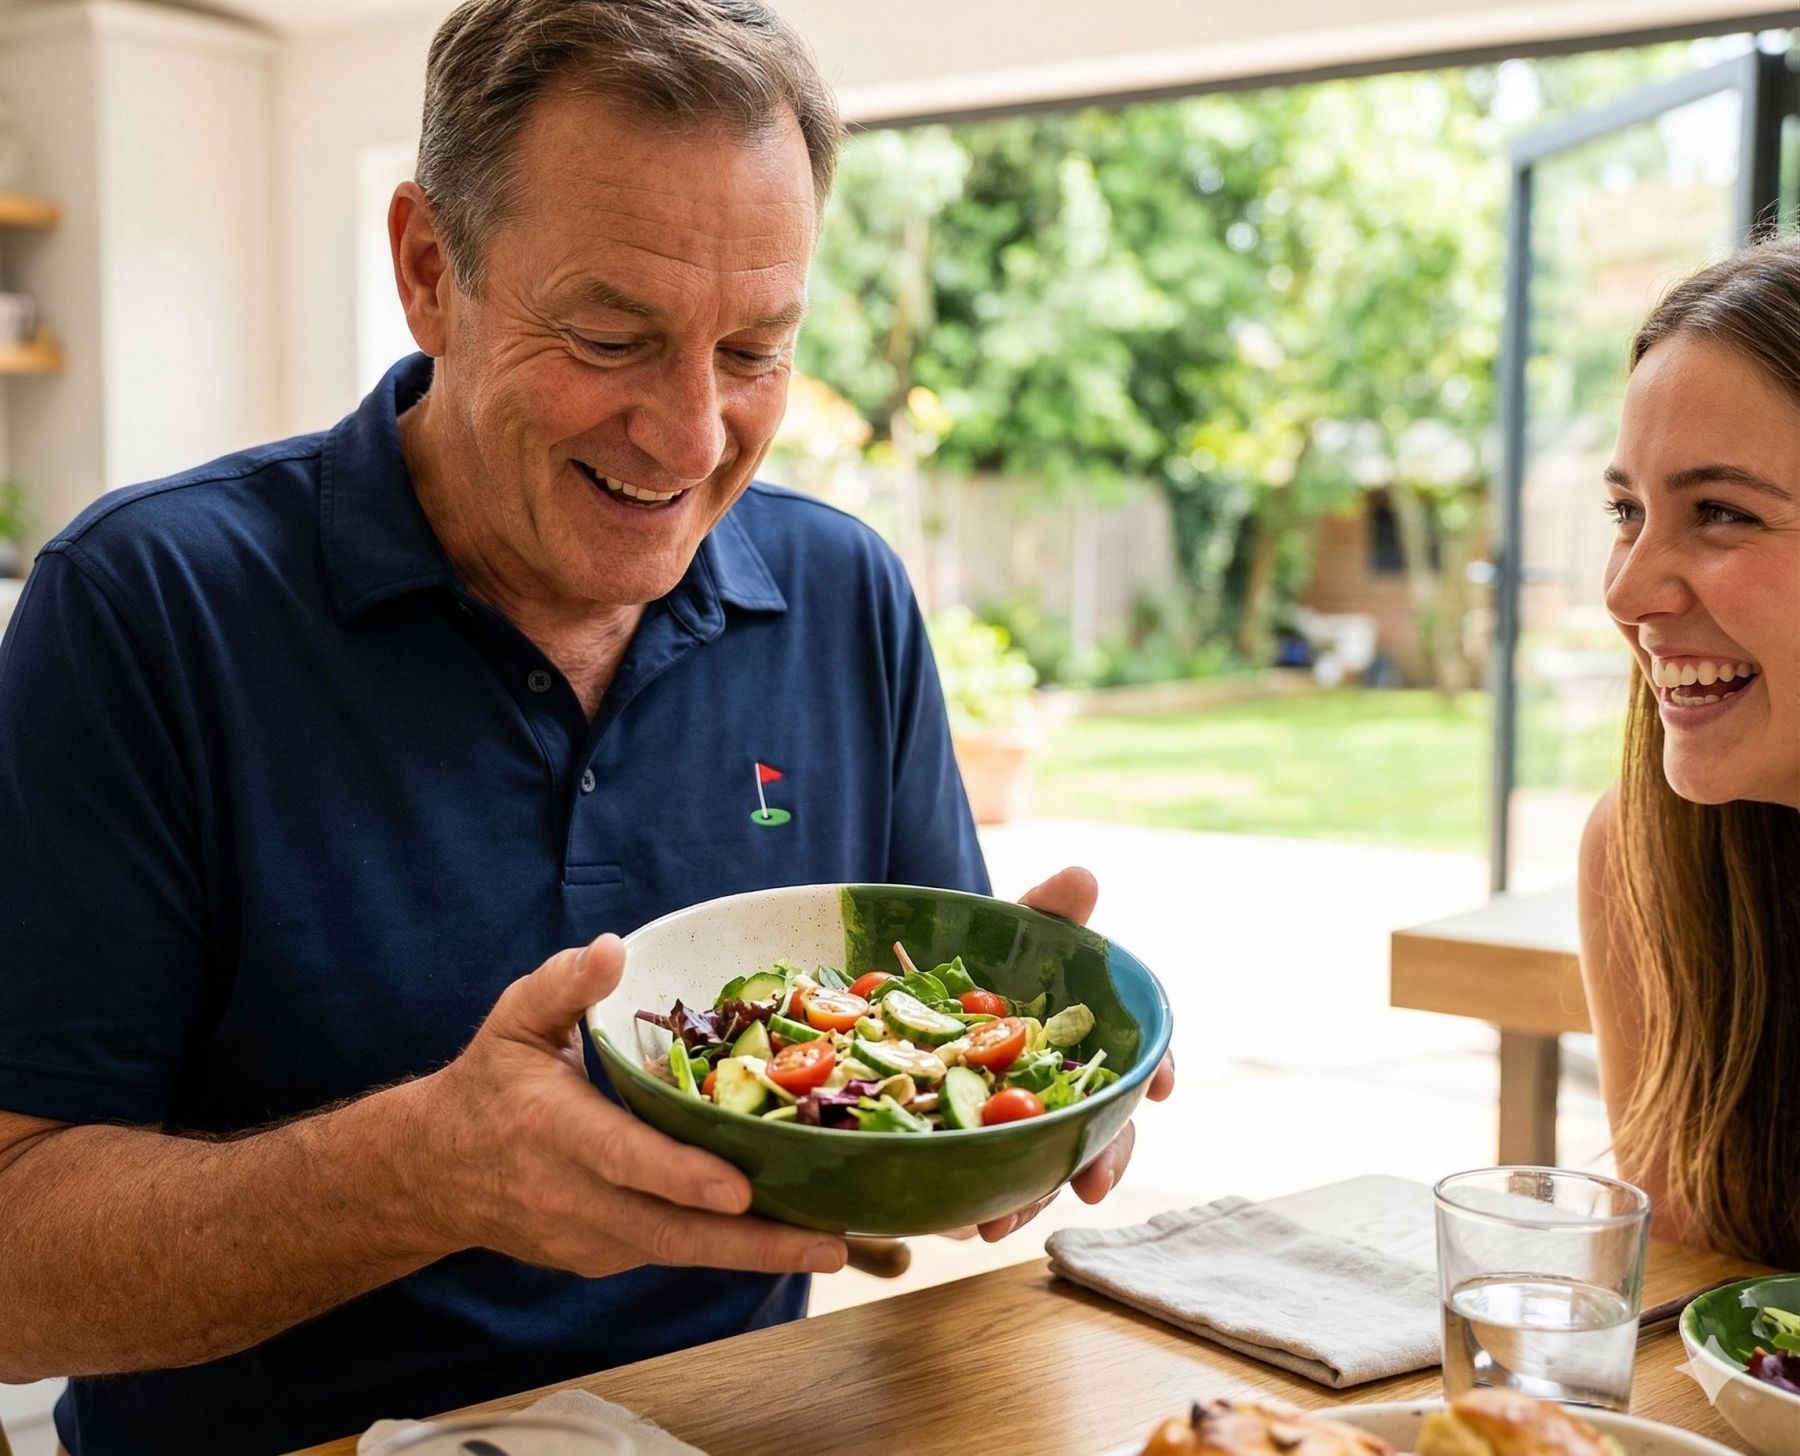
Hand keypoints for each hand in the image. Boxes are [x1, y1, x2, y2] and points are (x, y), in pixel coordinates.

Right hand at [402, 934, 846, 1278]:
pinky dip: (724, 1250)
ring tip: (829, 1244)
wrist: (431, 1171)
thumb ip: (566, 984)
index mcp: (552, 1128)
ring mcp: (586, 1236)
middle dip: (752, 1244)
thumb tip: (613, 948)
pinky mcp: (600, 1257)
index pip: (624, 1158)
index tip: (740, 1191)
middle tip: (827, 1242)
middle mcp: (571, 1193)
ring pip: (678, 1252)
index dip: (682, 1176)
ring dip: (754, 1256)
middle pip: (670, 1229)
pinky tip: (784, 1235)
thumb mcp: (515, 1019)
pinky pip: (668, 1252)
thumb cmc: (489, 1083)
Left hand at [976, 867, 1176, 1241]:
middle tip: (1093, 1184)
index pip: (1146, 1054)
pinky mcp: (996, 1142)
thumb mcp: (1016, 928)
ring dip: (1038, 1195)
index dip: (1160, 1068)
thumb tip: (1083, 875)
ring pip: (1056, 1161)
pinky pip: (1005, 1177)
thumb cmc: (994, 957)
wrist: (926, 987)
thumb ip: (1050, 908)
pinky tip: (969, 1220)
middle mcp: (1078, 1082)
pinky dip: (993, 1199)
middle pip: (1110, 1124)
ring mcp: (1039, 1118)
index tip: (1165, 1085)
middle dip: (1107, 1155)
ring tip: (1005, 1221)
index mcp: (1098, 1034)